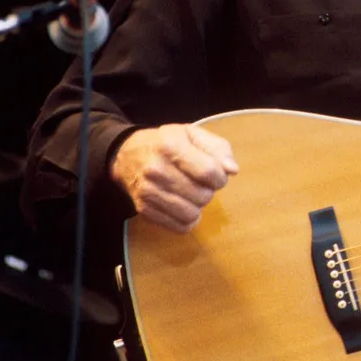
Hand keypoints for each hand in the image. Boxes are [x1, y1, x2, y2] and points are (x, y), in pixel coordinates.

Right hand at [110, 123, 239, 232]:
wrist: (128, 155)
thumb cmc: (167, 143)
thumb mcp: (193, 134)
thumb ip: (218, 148)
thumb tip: (232, 170)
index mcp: (171, 146)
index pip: (209, 172)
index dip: (220, 177)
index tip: (216, 175)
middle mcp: (156, 169)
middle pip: (202, 196)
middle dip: (208, 191)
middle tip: (200, 183)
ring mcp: (147, 192)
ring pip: (192, 214)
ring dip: (198, 206)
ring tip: (191, 193)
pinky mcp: (144, 210)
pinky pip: (179, 227)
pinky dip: (187, 219)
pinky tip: (183, 204)